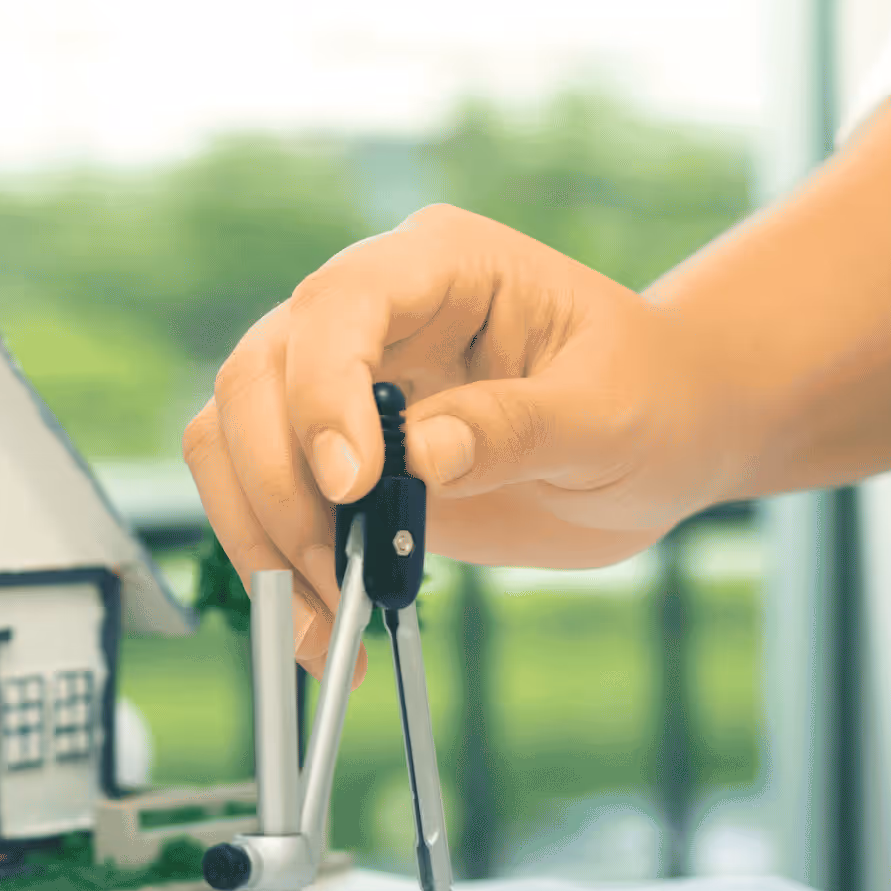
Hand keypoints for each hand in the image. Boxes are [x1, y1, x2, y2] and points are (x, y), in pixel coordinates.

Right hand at [181, 206, 727, 667]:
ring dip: (260, 534)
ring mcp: (340, 380)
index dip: (323, 389)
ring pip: (231, 436)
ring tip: (328, 618)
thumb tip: (419, 455)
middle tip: (339, 573)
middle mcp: (371, 311)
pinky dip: (271, 563)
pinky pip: (257, 495)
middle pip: (258, 373)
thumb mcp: (611, 413)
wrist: (660, 439)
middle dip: (280, 483)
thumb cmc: (652, 397)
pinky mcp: (332, 453)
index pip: (339, 302)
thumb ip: (518, 427)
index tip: (352, 483)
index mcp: (441, 265)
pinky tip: (322, 625)